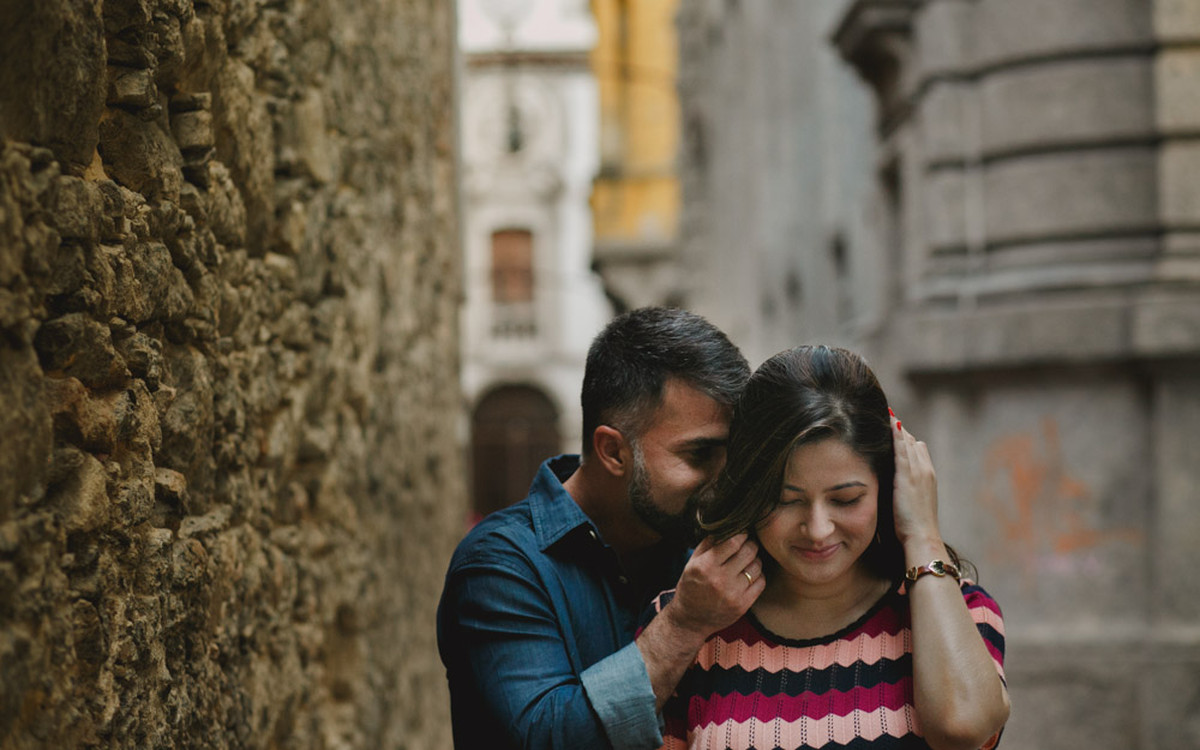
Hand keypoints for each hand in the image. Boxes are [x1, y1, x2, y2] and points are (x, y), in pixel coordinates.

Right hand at [662, 533, 763, 639]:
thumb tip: (726, 527)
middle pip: (748, 552)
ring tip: (749, 560)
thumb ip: (708, 544)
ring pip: (757, 567)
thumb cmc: (691, 587)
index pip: (733, 542)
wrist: (690, 620)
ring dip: (755, 560)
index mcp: (705, 566)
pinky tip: (750, 574)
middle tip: (749, 544)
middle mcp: (720, 579)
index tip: (743, 533)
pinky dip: (758, 575)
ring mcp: (733, 594)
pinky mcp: (743, 605)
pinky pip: (760, 583)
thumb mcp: (692, 563)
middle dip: (751, 544)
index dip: (742, 534)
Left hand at [891, 414, 942, 549]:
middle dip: (900, 430)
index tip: (894, 427)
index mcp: (928, 475)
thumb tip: (894, 483)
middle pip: (913, 442)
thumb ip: (906, 488)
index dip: (906, 438)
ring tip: (885, 413)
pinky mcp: (906, 476)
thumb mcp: (913, 502)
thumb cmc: (914, 526)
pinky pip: (901, 449)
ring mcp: (917, 471)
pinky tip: (890, 422)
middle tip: (886, 415)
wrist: (922, 536)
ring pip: (908, 442)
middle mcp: (925, 469)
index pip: (918, 448)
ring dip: (897, 427)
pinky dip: (896, 434)